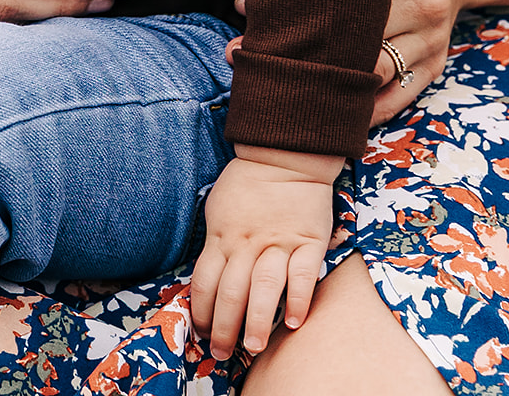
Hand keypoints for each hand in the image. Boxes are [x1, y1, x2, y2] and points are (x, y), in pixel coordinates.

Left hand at [190, 148, 340, 358]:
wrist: (285, 155)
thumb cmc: (247, 184)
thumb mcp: (218, 208)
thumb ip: (215, 242)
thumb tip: (207, 280)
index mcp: (222, 235)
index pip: (205, 281)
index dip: (200, 312)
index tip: (201, 333)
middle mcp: (247, 243)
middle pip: (231, 292)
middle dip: (224, 328)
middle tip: (221, 353)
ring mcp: (278, 242)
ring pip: (264, 289)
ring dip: (258, 322)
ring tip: (253, 347)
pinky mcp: (308, 240)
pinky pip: (303, 275)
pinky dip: (299, 300)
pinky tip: (295, 322)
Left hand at [227, 0, 490, 125]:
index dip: (293, 0)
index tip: (244, 8)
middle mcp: (424, 2)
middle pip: (355, 34)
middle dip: (299, 47)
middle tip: (243, 52)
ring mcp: (432, 37)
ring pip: (372, 71)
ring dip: (321, 82)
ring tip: (272, 83)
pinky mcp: (436, 63)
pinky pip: (396, 97)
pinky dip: (358, 109)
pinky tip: (319, 110)